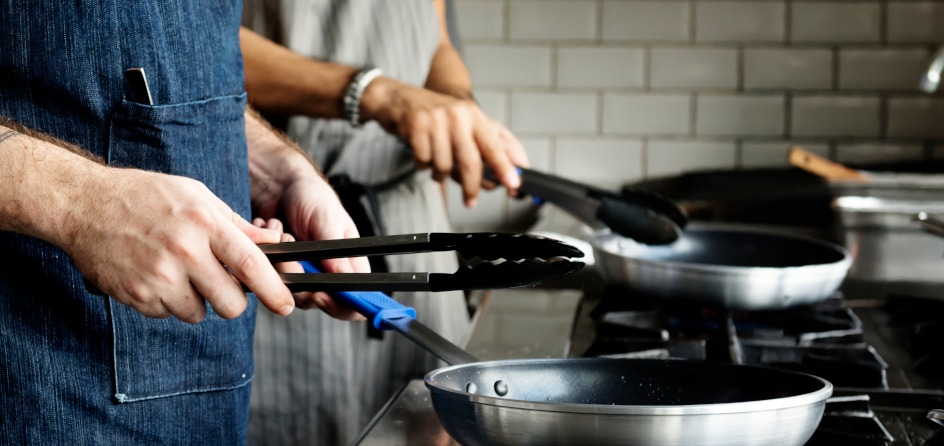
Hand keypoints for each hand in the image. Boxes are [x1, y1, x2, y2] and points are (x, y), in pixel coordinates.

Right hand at [63, 168, 294, 323]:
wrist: (85, 204)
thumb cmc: (148, 196)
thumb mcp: (198, 196)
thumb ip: (236, 224)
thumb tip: (274, 245)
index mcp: (205, 223)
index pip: (252, 265)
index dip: (275, 290)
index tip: (287, 304)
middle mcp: (185, 252)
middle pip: (231, 303)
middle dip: (234, 302)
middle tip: (224, 288)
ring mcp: (158, 277)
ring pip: (199, 313)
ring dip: (197, 301)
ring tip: (179, 272)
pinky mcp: (136, 295)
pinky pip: (168, 314)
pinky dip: (167, 302)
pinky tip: (155, 275)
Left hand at [253, 169, 370, 318]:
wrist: (280, 186)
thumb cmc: (313, 198)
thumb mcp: (328, 220)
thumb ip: (335, 251)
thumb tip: (346, 280)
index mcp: (348, 265)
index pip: (352, 303)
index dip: (340, 306)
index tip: (321, 294)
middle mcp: (325, 275)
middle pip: (316, 301)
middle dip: (300, 281)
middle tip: (292, 256)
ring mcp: (300, 275)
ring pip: (288, 291)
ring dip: (281, 262)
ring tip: (282, 233)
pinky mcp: (277, 271)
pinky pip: (265, 278)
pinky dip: (265, 255)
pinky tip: (269, 232)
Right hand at [361, 77, 529, 206]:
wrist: (399, 97)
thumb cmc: (436, 116)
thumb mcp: (464, 125)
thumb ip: (485, 147)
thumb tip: (500, 178)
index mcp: (475, 115)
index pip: (496, 144)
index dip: (506, 166)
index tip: (513, 184)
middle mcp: (459, 114)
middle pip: (471, 161)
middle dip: (472, 186)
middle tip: (471, 200)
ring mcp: (437, 118)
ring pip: (444, 165)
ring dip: (440, 173)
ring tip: (436, 164)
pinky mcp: (416, 124)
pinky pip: (424, 160)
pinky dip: (423, 165)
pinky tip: (422, 155)